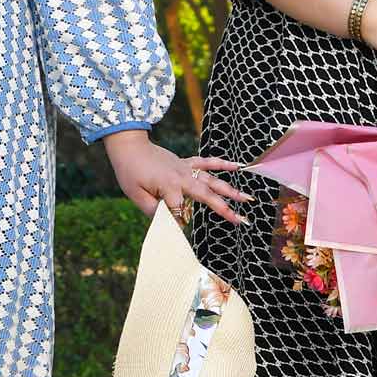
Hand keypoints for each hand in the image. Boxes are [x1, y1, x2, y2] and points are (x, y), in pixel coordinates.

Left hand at [103, 132, 250, 224]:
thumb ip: (152, 210)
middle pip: (206, 195)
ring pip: (212, 180)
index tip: (176, 230)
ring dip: (230, 189)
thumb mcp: (135, 195)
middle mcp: (182, 177)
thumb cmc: (130, 171)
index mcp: (168, 186)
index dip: (177, 221)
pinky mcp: (186, 163)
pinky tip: (238, 166)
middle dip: (224, 209)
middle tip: (240, 220)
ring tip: (247, 198)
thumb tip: (167, 222)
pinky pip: (207, 162)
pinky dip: (222, 163)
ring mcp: (186, 169)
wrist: (129, 147)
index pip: (179, 210)